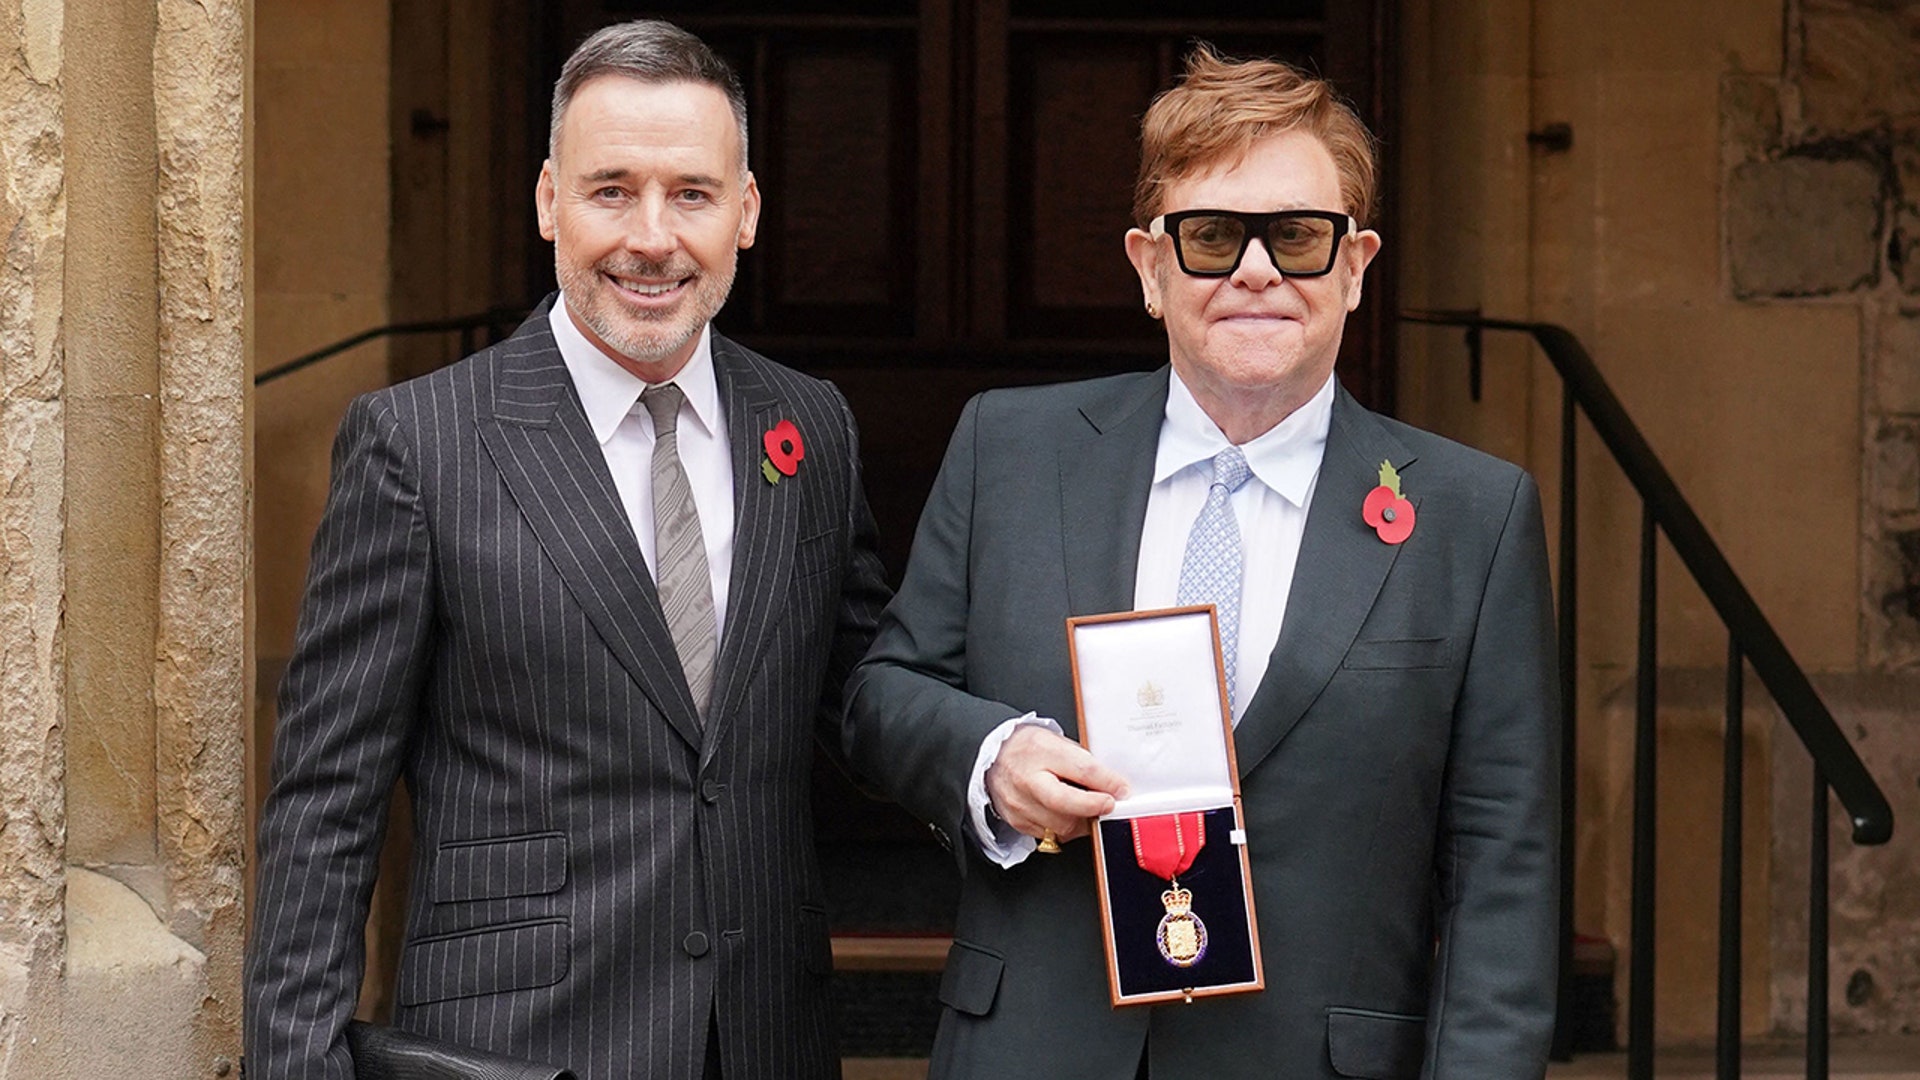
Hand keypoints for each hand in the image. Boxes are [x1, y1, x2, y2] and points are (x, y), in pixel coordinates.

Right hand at [985, 726, 1129, 845]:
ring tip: (1089, 811)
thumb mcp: (1057, 742)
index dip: (1107, 782)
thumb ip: (1083, 762)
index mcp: (1041, 751)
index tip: (1122, 790)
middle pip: (1067, 803)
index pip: (1081, 769)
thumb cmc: (1028, 748)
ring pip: (1061, 826)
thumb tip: (1112, 783)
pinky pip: (1050, 835)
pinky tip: (1068, 816)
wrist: (992, 755)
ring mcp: (1020, 804)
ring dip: (1082, 822)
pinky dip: (1065, 829)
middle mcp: (1027, 779)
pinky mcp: (1018, 822)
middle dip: (1094, 808)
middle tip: (1109, 805)